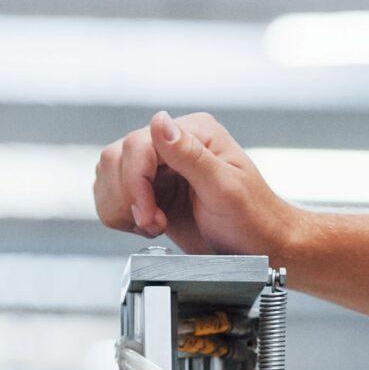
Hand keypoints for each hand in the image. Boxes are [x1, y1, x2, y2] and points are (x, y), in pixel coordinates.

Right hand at [93, 111, 292, 256]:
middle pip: (116, 158)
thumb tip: (159, 122)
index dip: (135, 181)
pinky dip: (121, 215)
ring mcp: (159, 166)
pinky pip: (111, 194)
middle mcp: (174, 143)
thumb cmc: (254, 219)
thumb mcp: (226, 188)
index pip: (139, 144)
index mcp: (195, 132)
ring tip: (155, 224)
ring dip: (122, 208)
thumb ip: (191, 155)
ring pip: (107, 175)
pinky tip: (148, 224)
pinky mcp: (150, 190)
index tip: (149, 213)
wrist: (261, 247)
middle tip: (156, 223)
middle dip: (128, 198)